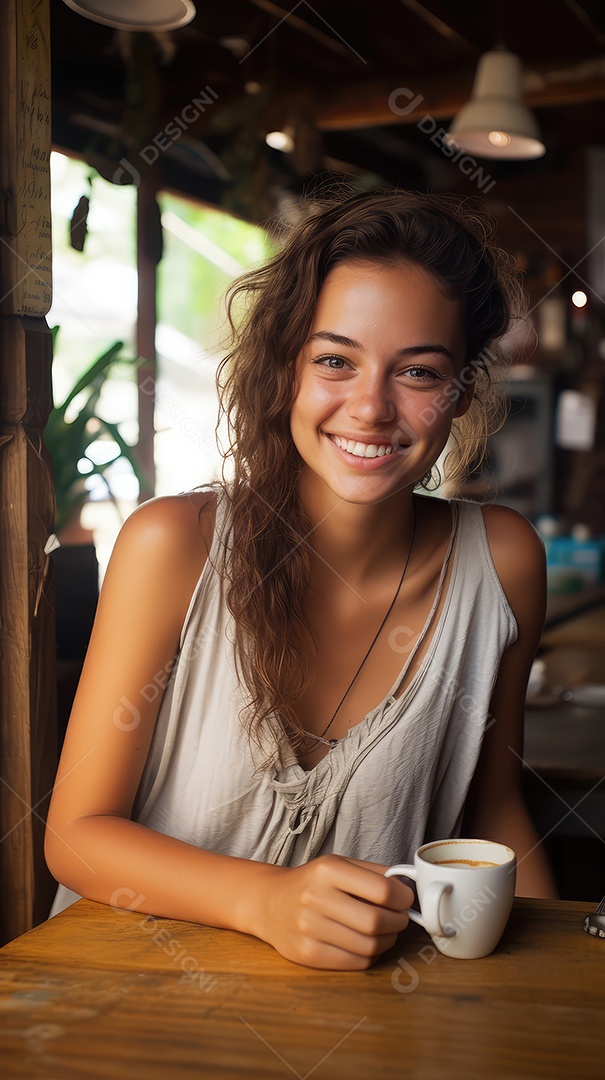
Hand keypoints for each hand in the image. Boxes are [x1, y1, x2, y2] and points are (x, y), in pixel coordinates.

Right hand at [254, 855, 413, 969]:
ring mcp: (309, 929)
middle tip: (398, 918)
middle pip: (376, 921)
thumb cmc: (312, 882)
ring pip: (369, 946)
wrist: (269, 903)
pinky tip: (367, 944)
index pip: (382, 890)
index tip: (405, 899)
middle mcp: (315, 898)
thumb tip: (410, 887)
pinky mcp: (308, 954)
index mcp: (327, 870)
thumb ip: (374, 873)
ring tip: (383, 932)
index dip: (403, 898)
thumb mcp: (338, 864)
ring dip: (387, 941)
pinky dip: (370, 956)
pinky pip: (356, 963)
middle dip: (397, 922)